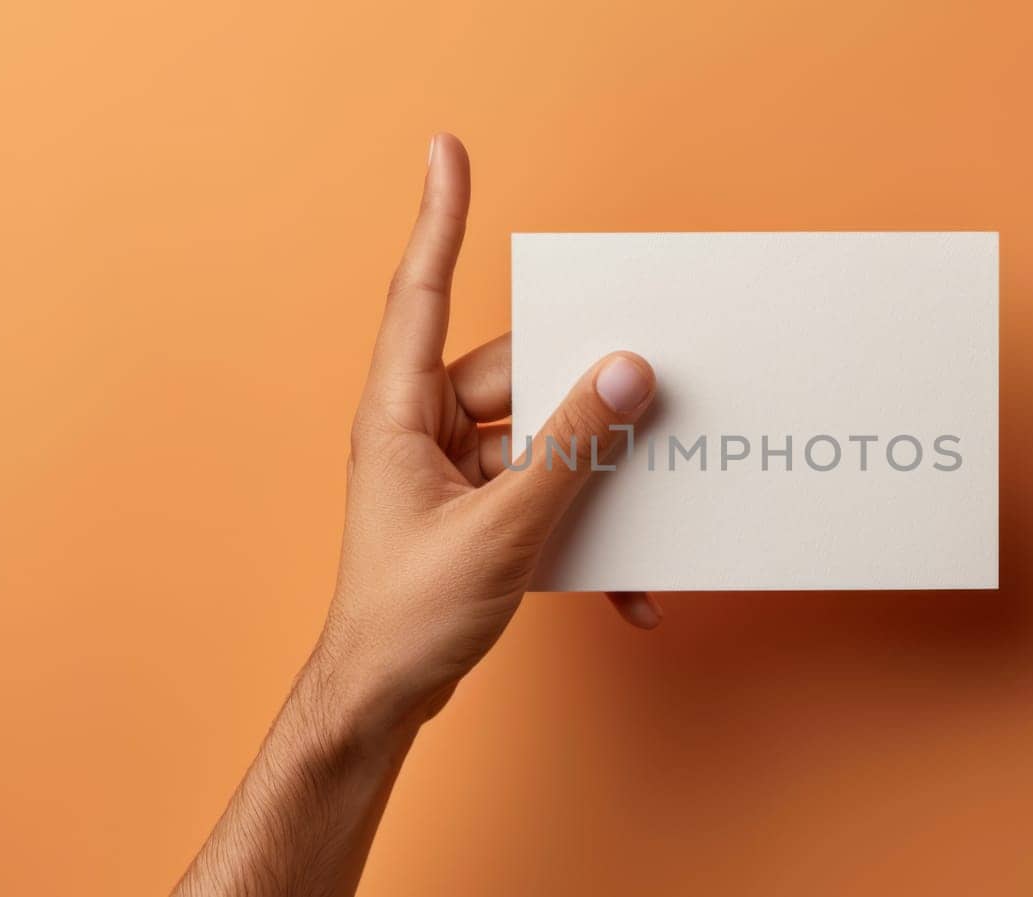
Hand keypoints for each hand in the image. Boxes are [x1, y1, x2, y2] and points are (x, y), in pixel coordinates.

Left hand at [313, 133, 660, 736]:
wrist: (382, 702)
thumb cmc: (408, 617)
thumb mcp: (501, 529)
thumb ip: (570, 448)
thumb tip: (627, 373)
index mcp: (401, 415)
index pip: (421, 295)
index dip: (439, 218)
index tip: (450, 149)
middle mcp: (428, 430)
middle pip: (521, 375)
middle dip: (586, 393)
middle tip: (650, 386)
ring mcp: (456, 472)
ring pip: (546, 437)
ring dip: (596, 475)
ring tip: (647, 500)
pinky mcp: (484, 512)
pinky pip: (549, 496)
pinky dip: (588, 534)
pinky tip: (627, 588)